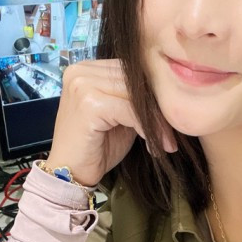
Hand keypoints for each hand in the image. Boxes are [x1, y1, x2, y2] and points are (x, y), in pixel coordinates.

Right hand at [46, 59, 175, 186]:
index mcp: (88, 68)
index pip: (131, 71)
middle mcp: (81, 70)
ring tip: (165, 141)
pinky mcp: (88, 103)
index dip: (155, 94)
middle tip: (171, 134)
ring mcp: (82, 84)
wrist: (69, 173)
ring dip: (156, 121)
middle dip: (158, 108)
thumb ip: (136, 98)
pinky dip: (146, 128)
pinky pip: (130, 111)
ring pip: (135, 96)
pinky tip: (153, 145)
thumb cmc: (97, 146)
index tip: (172, 119)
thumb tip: (171, 91)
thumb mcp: (121, 115)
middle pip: (134, 81)